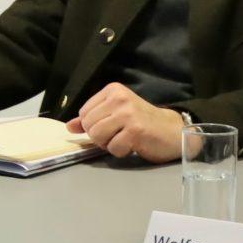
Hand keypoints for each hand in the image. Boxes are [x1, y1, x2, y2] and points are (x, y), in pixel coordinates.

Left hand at [67, 83, 184, 162]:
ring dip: (108, 145)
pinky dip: (121, 151)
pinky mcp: (135, 130)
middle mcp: (119, 98)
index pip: (84, 113)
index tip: (110, 127)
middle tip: (117, 135)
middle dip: (99, 137)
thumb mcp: (115, 114)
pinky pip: (113, 148)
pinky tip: (133, 145)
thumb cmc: (143, 122)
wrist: (173, 130)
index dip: (92, 126)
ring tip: (124, 139)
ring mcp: (127, 113)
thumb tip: (69, 127)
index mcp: (112, 91)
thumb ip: (92, 118)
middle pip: (88, 125)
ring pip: (97, 136)